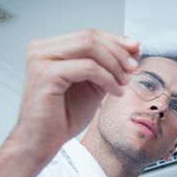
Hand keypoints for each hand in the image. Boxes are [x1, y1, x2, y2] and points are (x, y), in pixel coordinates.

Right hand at [0, 29, 139, 176]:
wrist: (42, 142)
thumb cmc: (63, 116)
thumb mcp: (93, 85)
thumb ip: (109, 66)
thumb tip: (133, 48)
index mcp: (50, 48)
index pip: (89, 34)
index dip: (116, 40)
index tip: (136, 50)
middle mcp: (41, 49)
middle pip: (90, 37)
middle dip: (118, 52)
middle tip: (133, 68)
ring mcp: (40, 60)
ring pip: (89, 48)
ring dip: (114, 64)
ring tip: (124, 81)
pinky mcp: (46, 75)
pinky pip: (87, 68)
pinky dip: (107, 78)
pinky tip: (115, 91)